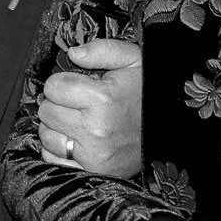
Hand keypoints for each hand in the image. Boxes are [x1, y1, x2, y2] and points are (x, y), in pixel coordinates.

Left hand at [41, 37, 141, 178]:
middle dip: (58, 103)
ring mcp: (93, 154)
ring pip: (46, 135)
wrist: (174, 129)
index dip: (63, 81)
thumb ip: (102, 49)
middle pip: (47, 111)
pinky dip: (58, 148)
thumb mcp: (134, 60)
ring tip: (77, 120)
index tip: (77, 84)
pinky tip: (75, 139)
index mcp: (103, 99)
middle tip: (77, 102)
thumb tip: (72, 53)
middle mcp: (95, 129)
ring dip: (56, 126)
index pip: (53, 86)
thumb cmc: (150, 93)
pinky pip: (53, 158)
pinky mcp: (92, 170)